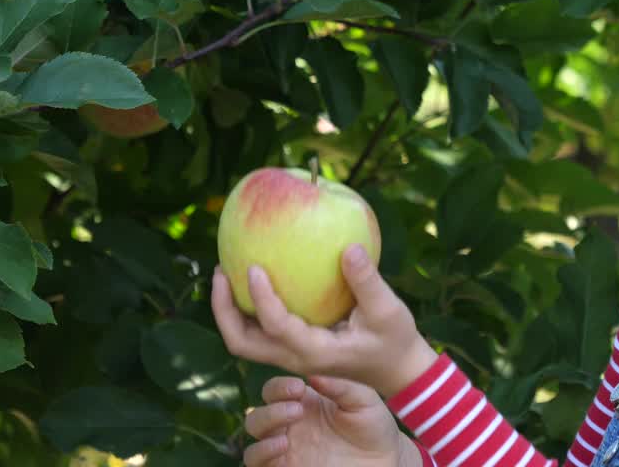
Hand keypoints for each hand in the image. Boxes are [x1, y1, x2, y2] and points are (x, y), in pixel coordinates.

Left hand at [212, 244, 438, 397]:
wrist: (398, 369)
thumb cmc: (395, 340)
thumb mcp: (388, 311)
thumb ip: (367, 282)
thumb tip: (349, 247)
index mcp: (314, 352)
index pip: (275, 327)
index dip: (260, 297)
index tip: (253, 266)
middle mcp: (295, 358)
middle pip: (241, 342)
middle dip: (223, 309)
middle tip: (220, 272)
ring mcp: (292, 356)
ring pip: (245, 340)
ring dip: (229, 311)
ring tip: (226, 273)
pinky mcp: (295, 347)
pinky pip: (261, 331)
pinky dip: (248, 309)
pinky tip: (256, 279)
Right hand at [242, 374, 423, 466]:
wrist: (385, 459)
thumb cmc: (374, 426)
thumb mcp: (364, 400)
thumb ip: (341, 385)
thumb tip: (312, 375)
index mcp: (304, 402)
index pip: (275, 389)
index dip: (279, 386)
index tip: (298, 388)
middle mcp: (290, 424)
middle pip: (259, 412)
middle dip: (272, 409)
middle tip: (297, 409)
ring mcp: (286, 449)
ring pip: (253, 437)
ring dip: (264, 428)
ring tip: (287, 434)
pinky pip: (258, 462)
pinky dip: (261, 452)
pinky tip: (282, 446)